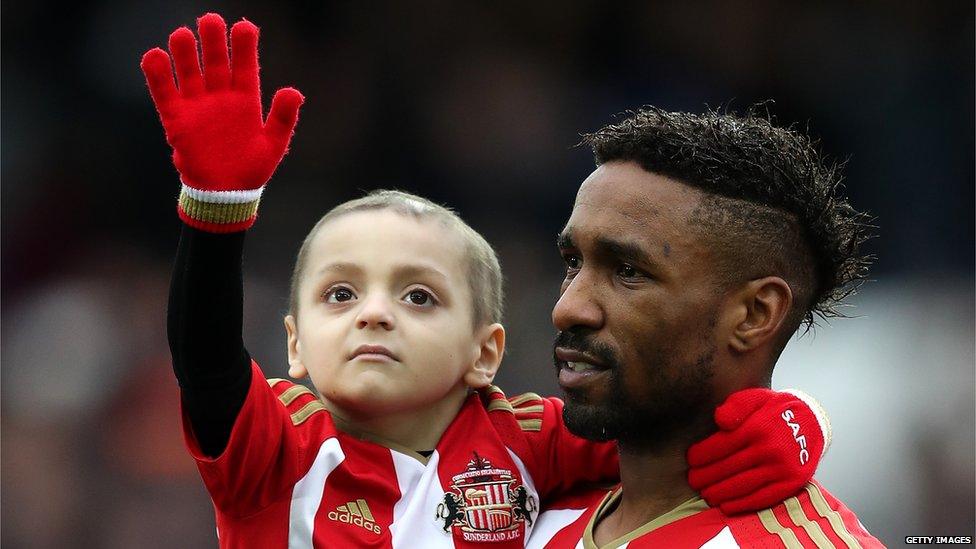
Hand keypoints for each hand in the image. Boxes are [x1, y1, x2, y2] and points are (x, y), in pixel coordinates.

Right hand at [140, 13, 303, 231]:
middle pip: (216, 62)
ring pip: (189, 72)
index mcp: (245, 100)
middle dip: (214, 41)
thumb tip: (294, 92)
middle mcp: (220, 97)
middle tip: (210, 20)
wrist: (224, 195)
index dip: (244, 46)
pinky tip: (155, 56)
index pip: (245, 66)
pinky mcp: (177, 120)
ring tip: (183, 34)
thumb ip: (283, 117)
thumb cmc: (251, 169)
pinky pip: (165, 94)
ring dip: (185, 53)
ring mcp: (198, 106)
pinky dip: (159, 76)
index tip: (245, 27)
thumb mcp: (273, 144)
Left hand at [686, 388, 829, 514]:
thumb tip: (719, 420)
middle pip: (728, 468)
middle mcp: (769, 449)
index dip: (702, 454)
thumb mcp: (757, 397)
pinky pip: (762, 498)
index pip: (721, 445)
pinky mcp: (790, 483)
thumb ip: (737, 405)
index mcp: (758, 427)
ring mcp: (781, 469)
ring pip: (742, 486)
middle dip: (706, 476)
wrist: (813, 423)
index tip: (691, 460)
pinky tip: (726, 506)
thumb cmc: (776, 410)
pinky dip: (741, 504)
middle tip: (693, 480)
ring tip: (705, 494)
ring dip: (719, 492)